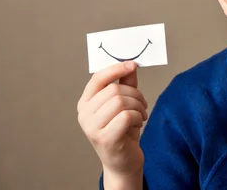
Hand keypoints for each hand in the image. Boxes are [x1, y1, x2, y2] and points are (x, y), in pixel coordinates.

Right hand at [77, 61, 147, 180]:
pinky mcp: (104, 138)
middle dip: (135, 94)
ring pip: (121, 101)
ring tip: (140, 115)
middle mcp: (84, 114)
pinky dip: (138, 117)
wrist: (123, 161)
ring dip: (138, 106)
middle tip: (142, 104)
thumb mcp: (124, 104)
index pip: (98, 78)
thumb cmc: (123, 130)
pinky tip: (138, 124)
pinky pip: (127, 116)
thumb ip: (126, 84)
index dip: (116, 69)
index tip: (133, 64)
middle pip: (114, 90)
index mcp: (85, 103)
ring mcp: (92, 127)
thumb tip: (131, 64)